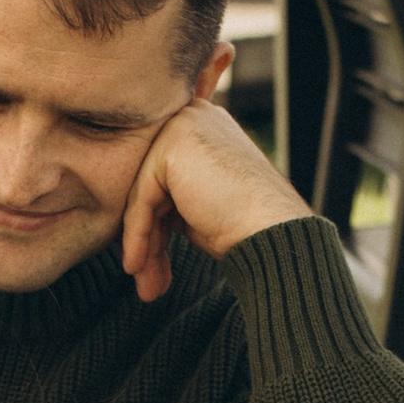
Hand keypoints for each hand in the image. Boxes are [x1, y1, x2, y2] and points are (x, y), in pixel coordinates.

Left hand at [119, 97, 309, 305]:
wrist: (273, 231)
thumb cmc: (243, 226)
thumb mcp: (195, 207)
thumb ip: (165, 201)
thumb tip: (130, 230)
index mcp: (201, 127)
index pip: (160, 178)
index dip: (153, 226)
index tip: (148, 267)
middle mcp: (192, 117)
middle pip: (149, 185)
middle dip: (146, 238)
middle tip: (148, 283)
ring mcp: (182, 126)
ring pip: (143, 195)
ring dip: (143, 244)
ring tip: (147, 285)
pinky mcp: (172, 145)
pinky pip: (142, 198)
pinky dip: (138, 236)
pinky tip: (137, 266)